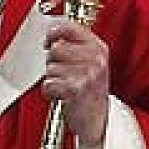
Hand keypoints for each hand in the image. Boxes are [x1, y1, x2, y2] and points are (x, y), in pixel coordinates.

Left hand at [44, 20, 109, 148]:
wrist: (99, 120)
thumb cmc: (91, 92)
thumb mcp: (92, 64)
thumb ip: (76, 47)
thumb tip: (53, 35)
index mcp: (99, 48)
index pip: (71, 28)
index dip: (55, 32)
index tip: (49, 39)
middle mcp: (95, 58)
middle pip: (56, 48)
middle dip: (52, 62)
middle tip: (62, 73)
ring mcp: (87, 73)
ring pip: (51, 67)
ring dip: (52, 78)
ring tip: (64, 85)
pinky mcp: (76, 88)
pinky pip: (49, 83)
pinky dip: (49, 92)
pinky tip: (60, 95)